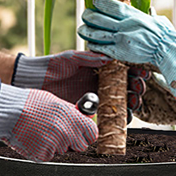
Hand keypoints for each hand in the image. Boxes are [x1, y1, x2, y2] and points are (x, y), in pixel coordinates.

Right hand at [0, 79, 97, 160]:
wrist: (8, 113)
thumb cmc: (30, 103)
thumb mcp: (56, 102)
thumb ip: (72, 112)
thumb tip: (84, 117)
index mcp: (72, 118)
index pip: (92, 134)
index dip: (87, 133)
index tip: (82, 133)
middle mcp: (66, 133)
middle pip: (80, 145)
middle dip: (72, 141)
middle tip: (59, 133)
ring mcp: (55, 145)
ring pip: (63, 150)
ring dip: (56, 144)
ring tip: (41, 131)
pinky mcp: (43, 155)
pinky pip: (49, 155)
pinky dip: (43, 149)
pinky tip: (35, 138)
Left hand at [12, 50, 146, 113]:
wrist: (33, 81)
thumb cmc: (52, 66)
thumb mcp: (73, 58)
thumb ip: (91, 58)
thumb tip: (110, 57)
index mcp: (99, 68)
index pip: (123, 70)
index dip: (134, 72)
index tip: (142, 73)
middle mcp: (99, 83)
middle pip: (125, 88)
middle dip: (135, 89)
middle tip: (138, 90)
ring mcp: (95, 97)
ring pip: (119, 103)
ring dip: (130, 104)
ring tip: (134, 103)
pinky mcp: (87, 111)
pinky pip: (106, 116)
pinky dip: (117, 118)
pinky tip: (124, 117)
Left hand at [78, 0, 175, 97]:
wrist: (168, 50)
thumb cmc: (166, 35)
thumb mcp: (158, 20)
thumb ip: (150, 15)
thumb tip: (151, 11)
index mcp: (133, 14)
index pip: (109, 4)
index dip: (99, 2)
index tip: (95, 2)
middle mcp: (125, 25)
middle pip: (98, 18)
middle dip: (88, 16)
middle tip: (85, 15)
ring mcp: (121, 39)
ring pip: (96, 33)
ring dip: (86, 30)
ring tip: (82, 29)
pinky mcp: (121, 52)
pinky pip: (102, 48)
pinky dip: (94, 45)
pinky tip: (90, 43)